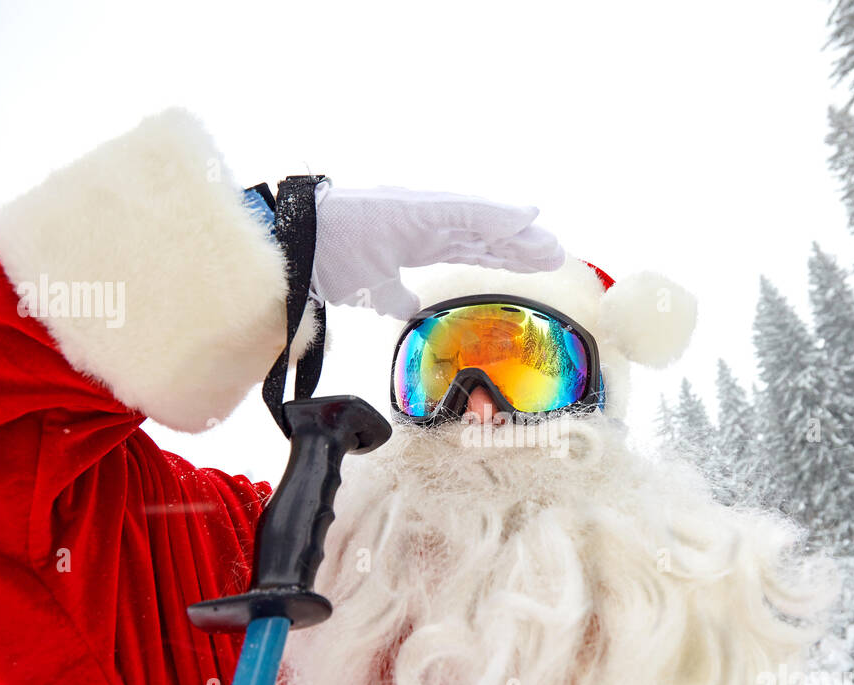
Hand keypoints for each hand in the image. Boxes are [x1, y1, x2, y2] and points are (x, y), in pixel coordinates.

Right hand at [310, 184, 563, 318]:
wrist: (298, 247)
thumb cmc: (327, 261)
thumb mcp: (372, 289)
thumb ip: (396, 296)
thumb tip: (410, 307)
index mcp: (416, 238)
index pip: (468, 246)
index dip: (500, 253)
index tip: (530, 264)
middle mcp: (425, 222)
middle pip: (482, 234)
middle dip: (518, 246)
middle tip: (554, 254)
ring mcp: (423, 212)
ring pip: (481, 222)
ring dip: (517, 233)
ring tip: (549, 242)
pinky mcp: (418, 207)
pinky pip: (465, 211)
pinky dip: (496, 215)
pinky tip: (524, 217)